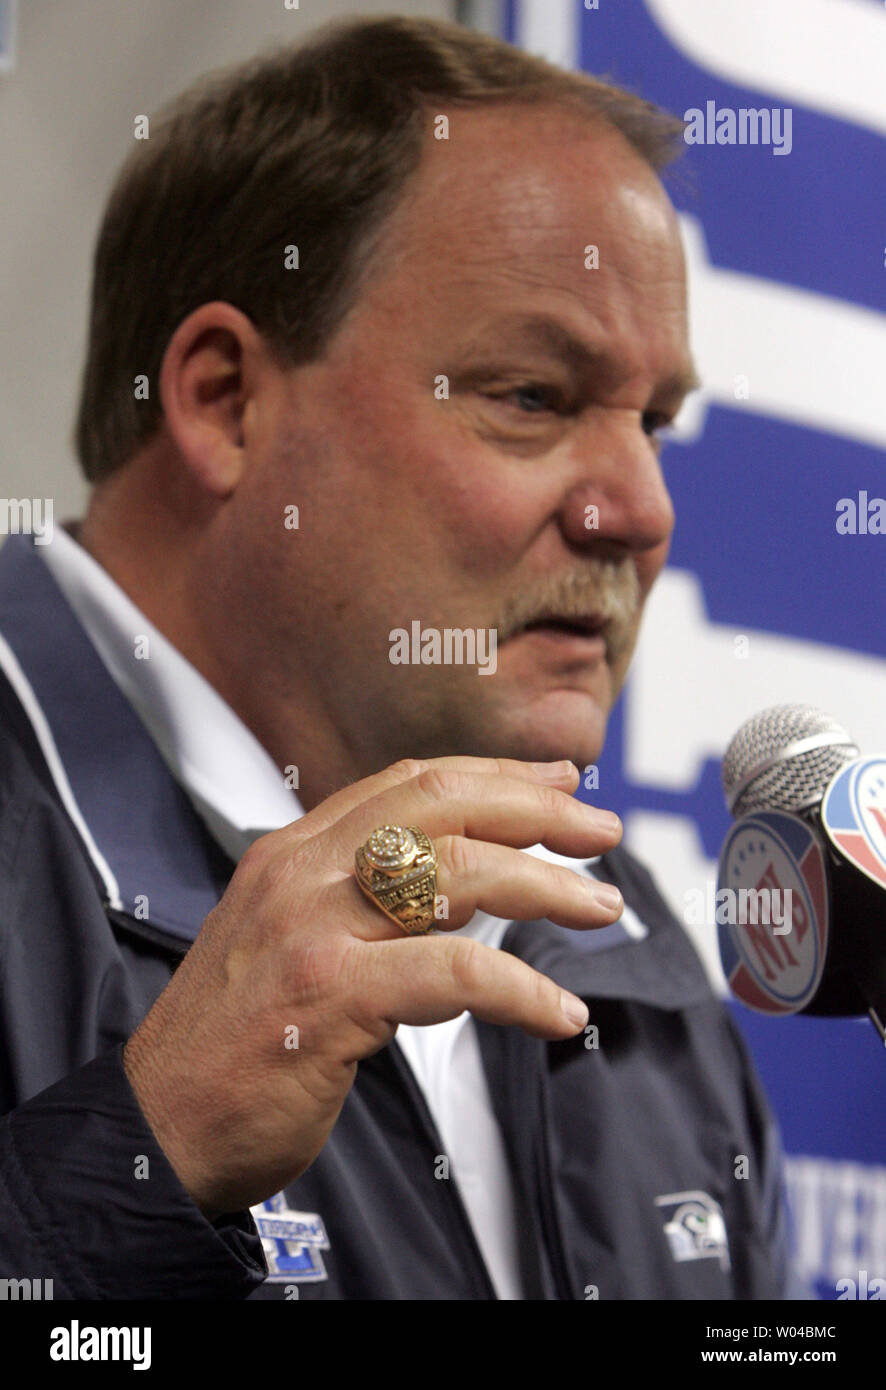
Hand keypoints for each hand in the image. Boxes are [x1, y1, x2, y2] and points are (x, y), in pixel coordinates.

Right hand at [122, 756, 622, 1217]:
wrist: (157, 1124)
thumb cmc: (238, 1039)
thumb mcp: (290, 939)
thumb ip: (357, 898)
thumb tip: (459, 878)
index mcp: (293, 851)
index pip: (408, 783)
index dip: (494, 776)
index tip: (561, 783)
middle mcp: (300, 873)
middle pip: (440, 807)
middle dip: (535, 810)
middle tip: (604, 831)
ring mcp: (311, 930)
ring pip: (455, 874)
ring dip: (546, 886)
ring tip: (602, 908)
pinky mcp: (328, 997)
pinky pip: (454, 974)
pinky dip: (522, 989)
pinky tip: (560, 1013)